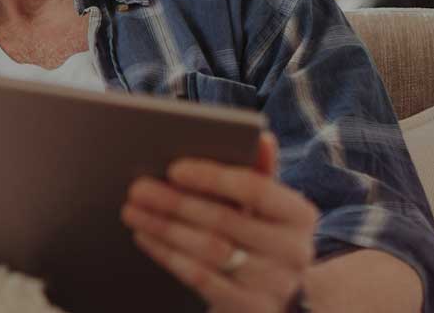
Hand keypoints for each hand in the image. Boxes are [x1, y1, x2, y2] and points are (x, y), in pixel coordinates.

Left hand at [121, 132, 315, 311]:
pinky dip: (168, 254)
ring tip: (132, 210)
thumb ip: (259, 172)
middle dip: (176, 202)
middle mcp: (294, 251)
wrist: (273, 295)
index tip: (173, 168)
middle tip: (138, 188)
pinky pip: (201, 278)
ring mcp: (275, 284)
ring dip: (165, 227)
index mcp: (300, 215)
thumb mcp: (266, 206)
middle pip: (225, 219)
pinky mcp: (252, 308)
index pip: (256, 189)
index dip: (213, 178)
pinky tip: (145, 237)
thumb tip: (262, 137)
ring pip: (209, 249)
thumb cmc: (261, 236)